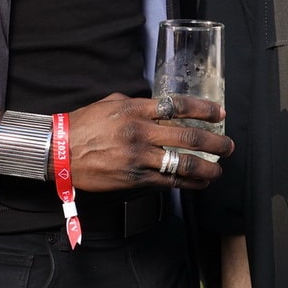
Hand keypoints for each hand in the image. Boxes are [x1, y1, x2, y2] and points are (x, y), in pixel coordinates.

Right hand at [65, 93, 231, 191]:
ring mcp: (138, 157)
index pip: (178, 106)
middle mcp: (140, 132)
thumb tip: (157, 106)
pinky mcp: (134, 179)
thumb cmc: (83, 125)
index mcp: (135, 109)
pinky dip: (188, 183)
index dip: (204, 109)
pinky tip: (199, 183)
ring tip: (219, 169)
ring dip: (207, 167)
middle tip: (228, 145)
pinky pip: (168, 182)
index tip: (220, 113)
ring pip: (182, 163)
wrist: (59, 151)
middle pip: (187, 136)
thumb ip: (136, 104)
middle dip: (214, 142)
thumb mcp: (110, 103)